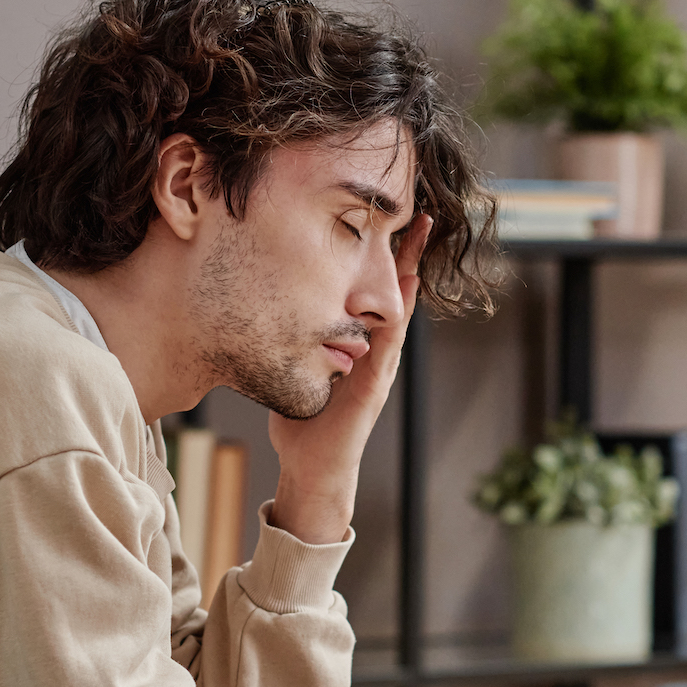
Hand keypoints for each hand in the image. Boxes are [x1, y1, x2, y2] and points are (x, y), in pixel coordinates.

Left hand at [269, 215, 431, 542]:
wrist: (312, 470)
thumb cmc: (304, 425)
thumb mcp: (297, 372)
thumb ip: (295, 346)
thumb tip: (265, 315)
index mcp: (359, 348)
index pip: (376, 295)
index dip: (384, 260)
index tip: (387, 222)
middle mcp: (376, 354)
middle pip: (396, 295)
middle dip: (409, 255)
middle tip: (421, 215)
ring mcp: (379, 369)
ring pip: (399, 312)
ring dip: (410, 274)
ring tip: (419, 238)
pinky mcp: (374, 387)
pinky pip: (389, 344)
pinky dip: (397, 315)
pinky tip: (404, 288)